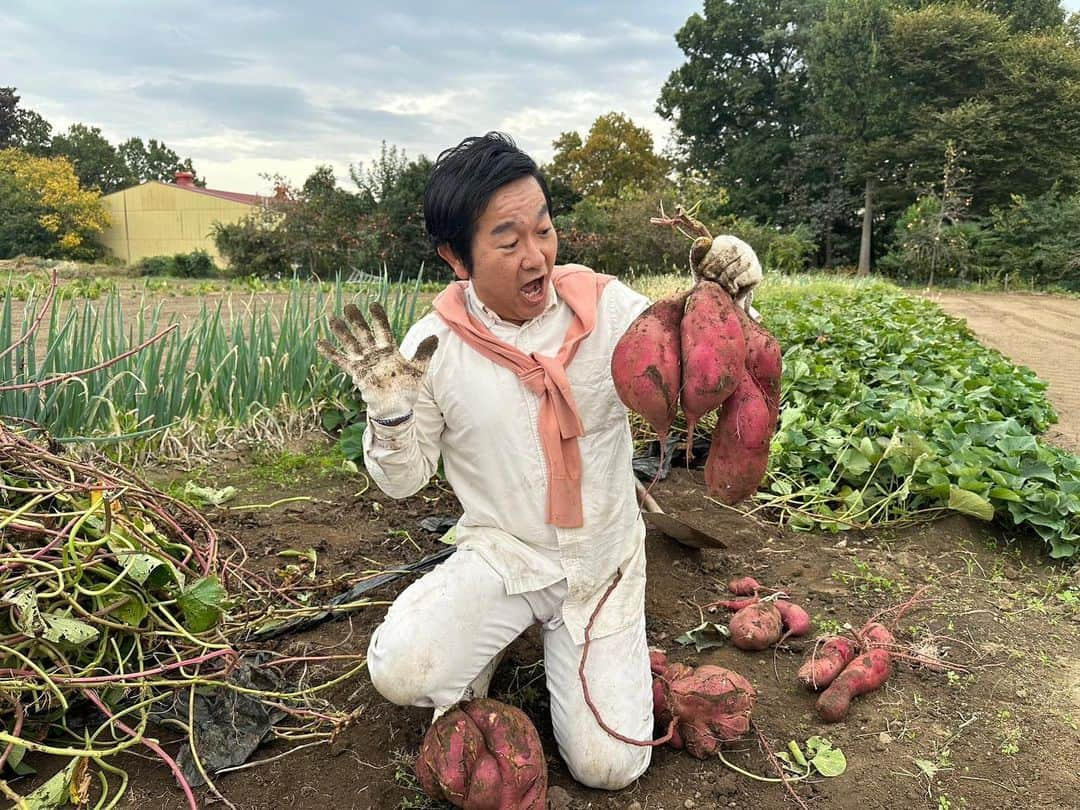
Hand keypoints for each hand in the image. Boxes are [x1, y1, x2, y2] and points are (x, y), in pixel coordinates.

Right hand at [317, 303, 437, 420]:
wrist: (396, 408)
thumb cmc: (407, 389)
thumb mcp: (418, 369)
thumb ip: (423, 352)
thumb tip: (435, 336)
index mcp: (389, 350)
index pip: (383, 329)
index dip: (378, 317)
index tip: (373, 304)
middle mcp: (375, 353)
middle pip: (364, 333)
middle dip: (357, 320)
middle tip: (350, 306)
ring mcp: (364, 362)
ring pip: (351, 343)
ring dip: (342, 332)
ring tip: (332, 318)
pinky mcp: (356, 372)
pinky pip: (341, 360)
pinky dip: (331, 353)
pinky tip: (320, 343)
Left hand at [695, 235, 762, 309]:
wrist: (720, 298)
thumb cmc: (708, 278)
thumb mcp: (699, 266)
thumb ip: (697, 252)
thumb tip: (702, 240)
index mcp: (726, 241)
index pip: (722, 243)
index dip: (710, 258)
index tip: (702, 271)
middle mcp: (742, 247)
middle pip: (733, 250)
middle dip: (718, 266)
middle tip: (710, 278)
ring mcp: (751, 259)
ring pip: (741, 263)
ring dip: (726, 276)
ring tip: (718, 285)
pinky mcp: (757, 273)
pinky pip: (748, 275)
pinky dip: (736, 284)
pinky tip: (730, 289)